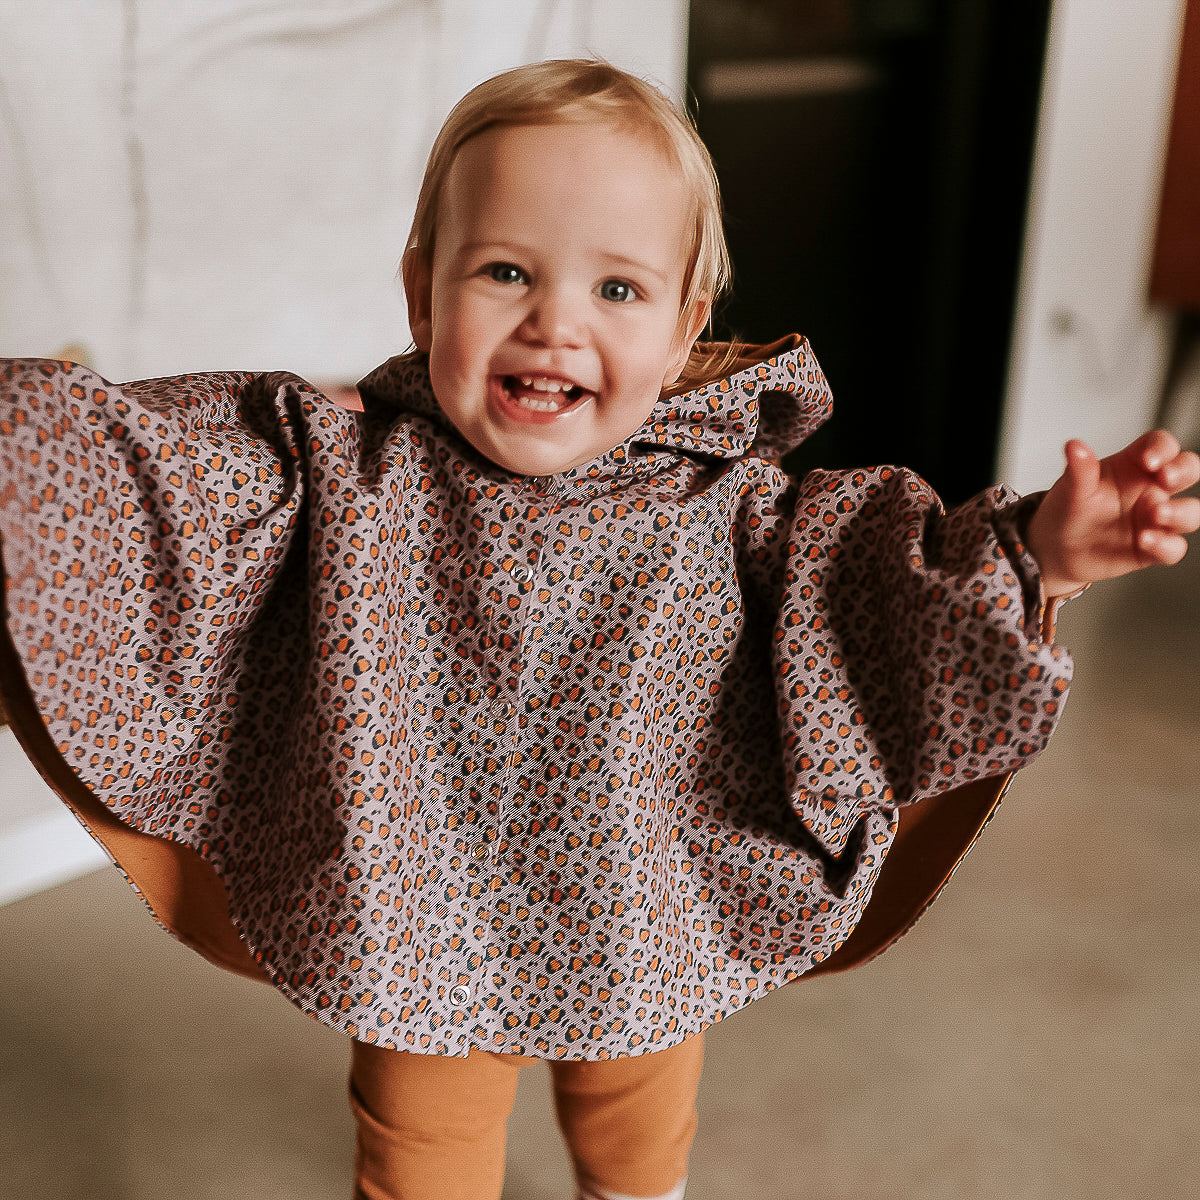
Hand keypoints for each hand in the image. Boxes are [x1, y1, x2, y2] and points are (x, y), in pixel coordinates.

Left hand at [1025, 430, 1199, 597]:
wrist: (1053, 549)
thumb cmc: (1067, 510)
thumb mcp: (1070, 488)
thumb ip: (1079, 469)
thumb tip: (1074, 446)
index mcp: (1133, 466)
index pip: (1161, 445)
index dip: (1162, 448)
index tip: (1148, 459)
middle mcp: (1150, 489)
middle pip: (1188, 470)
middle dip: (1184, 470)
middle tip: (1166, 477)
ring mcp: (1155, 519)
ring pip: (1189, 512)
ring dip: (1180, 512)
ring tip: (1156, 514)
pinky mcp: (1153, 548)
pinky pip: (1173, 547)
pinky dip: (1165, 545)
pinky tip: (1145, 541)